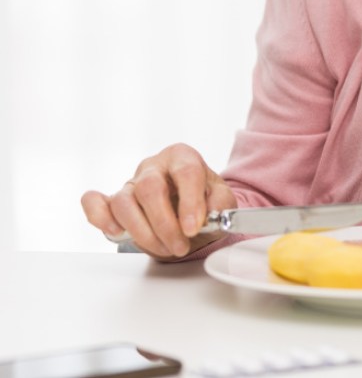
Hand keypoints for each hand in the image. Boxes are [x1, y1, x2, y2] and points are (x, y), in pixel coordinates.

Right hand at [80, 143, 235, 258]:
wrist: (188, 211)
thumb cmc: (204, 201)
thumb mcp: (223, 200)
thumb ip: (220, 204)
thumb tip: (207, 215)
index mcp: (182, 157)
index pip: (186, 172)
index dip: (190, 202)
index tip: (192, 228)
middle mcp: (154, 166)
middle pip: (150, 188)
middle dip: (164, 224)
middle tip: (180, 246)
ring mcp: (131, 182)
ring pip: (123, 201)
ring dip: (142, 232)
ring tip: (164, 248)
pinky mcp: (111, 200)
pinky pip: (94, 202)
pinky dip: (100, 217)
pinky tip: (117, 231)